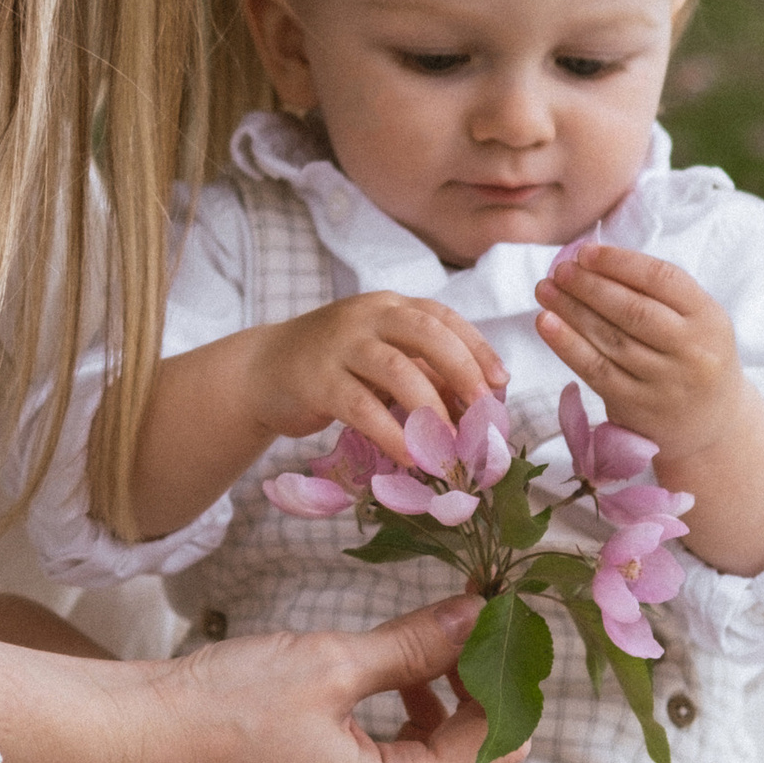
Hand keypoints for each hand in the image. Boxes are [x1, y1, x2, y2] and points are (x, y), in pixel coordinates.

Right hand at [130, 596, 527, 762]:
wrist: (139, 739)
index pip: (488, 746)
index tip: (504, 618)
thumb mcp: (331, 663)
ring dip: (452, 706)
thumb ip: (413, 645)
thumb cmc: (225, 706)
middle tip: (482, 632)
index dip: (504, 680)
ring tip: (436, 643)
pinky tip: (395, 673)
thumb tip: (475, 617)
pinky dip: (414, 719)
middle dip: (488, 700)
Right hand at [245, 291, 507, 472]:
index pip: (443, 317)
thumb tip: (476, 404)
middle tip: (485, 412)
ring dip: (431, 410)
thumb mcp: (379, 358)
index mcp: (389, 306)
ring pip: (397, 370)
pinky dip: (391, 433)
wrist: (261, 371)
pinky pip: (362, 406)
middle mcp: (367, 316)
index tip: (502, 381)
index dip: (477, 347)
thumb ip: (421, 371)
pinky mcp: (317, 379)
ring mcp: (339, 344)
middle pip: (427, 334)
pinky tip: (408, 456)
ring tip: (450, 445)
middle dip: (463, 372)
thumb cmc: (333, 367)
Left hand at [534, 243, 744, 461]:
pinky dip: (567, 345)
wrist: (713, 423)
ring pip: (610, 339)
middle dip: (589, 285)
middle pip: (632, 310)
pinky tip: (546, 323)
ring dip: (571, 310)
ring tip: (545, 290)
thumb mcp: (696, 320)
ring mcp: (665, 382)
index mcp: (708, 318)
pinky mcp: (638, 406)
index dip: (619, 262)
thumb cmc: (693, 355)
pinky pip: (596, 370)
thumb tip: (592, 259)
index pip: (662, 279)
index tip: (585, 252)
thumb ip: (655, 292)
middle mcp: (691, 351)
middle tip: (560, 270)